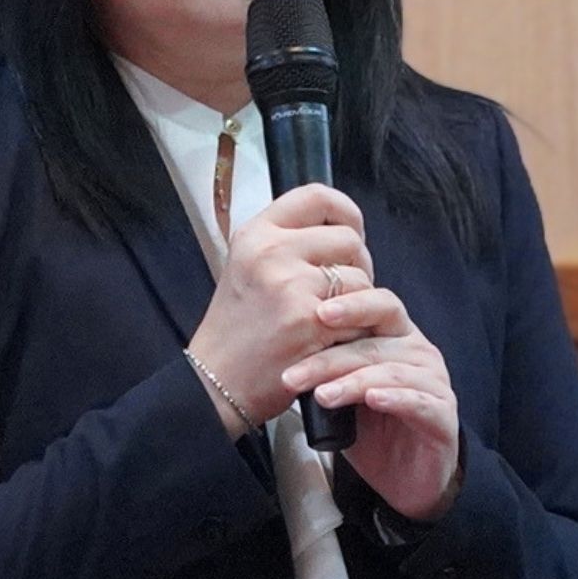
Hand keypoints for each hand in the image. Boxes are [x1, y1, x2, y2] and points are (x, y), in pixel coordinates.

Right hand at [185, 185, 374, 435]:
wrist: (216, 382)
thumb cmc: (237, 330)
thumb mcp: (248, 268)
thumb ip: (288, 244)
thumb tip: (342, 230)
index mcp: (256, 234)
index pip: (316, 196)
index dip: (345, 211)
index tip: (352, 230)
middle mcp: (272, 252)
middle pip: (348, 238)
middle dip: (359, 265)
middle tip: (345, 290)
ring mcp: (292, 285)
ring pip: (360, 278)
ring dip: (360, 302)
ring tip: (336, 320)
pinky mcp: (311, 320)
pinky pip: (360, 313)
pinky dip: (357, 329)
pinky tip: (335, 341)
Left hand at [280, 284, 461, 522]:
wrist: (406, 478)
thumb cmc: (372, 430)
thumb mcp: (342, 394)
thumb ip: (326, 370)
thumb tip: (283, 352)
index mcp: (396, 336)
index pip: (376, 305)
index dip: (348, 305)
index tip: (312, 313)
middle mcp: (419, 351)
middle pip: (375, 340)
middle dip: (330, 356)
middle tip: (295, 374)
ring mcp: (434, 382)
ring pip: (391, 371)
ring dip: (352, 382)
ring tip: (321, 396)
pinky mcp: (443, 416)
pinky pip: (418, 401)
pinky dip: (394, 398)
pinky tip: (372, 400)